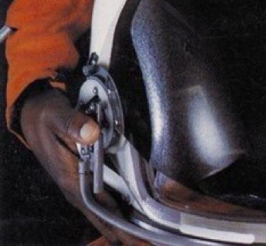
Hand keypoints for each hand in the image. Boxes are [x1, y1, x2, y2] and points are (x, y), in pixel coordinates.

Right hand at [19, 84, 149, 245]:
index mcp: (70, 178)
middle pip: (104, 215)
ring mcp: (78, 183)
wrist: (35, 115)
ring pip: (105, 208)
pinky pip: (103, 196)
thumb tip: (92, 133)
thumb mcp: (57, 116)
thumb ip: (74, 124)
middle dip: (125, 231)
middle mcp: (75, 186)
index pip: (98, 209)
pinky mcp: (82, 176)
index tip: (135, 241)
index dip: (117, 226)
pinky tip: (131, 209)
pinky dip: (117, 204)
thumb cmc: (46, 117)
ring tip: (146, 235)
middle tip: (149, 243)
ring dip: (123, 220)